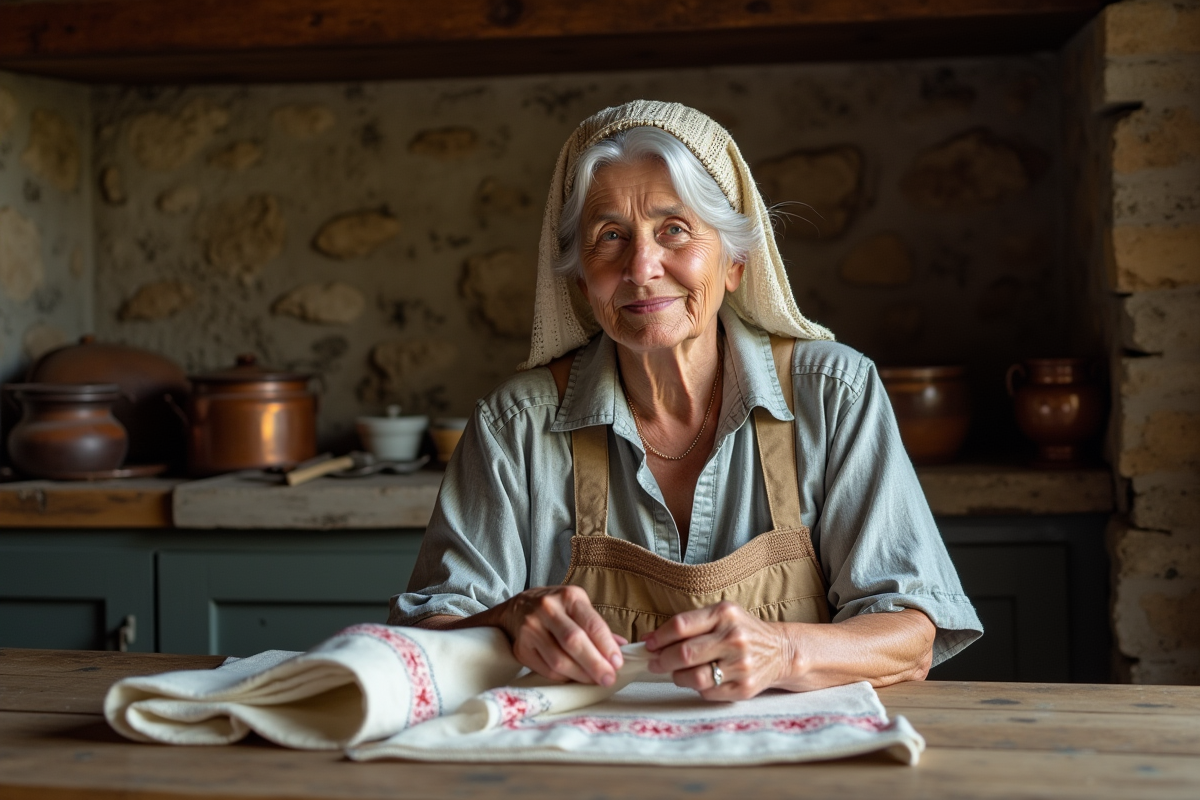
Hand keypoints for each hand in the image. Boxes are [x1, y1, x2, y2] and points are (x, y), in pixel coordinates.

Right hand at [498, 585, 626, 685]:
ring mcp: (531, 628)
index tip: (618, 663)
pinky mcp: (521, 648)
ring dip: (580, 675)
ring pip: (559, 659)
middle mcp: (548, 609)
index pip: (591, 623)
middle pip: (574, 641)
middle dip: (595, 664)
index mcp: (569, 596)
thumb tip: (622, 648)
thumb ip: (597, 626)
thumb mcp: (577, 606)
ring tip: (594, 681)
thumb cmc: (556, 609)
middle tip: (608, 678)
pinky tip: (574, 678)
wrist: (516, 608)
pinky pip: (546, 669)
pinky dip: (564, 677)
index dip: (606, 646)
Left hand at [643, 601, 789, 700]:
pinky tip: (700, 679)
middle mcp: (734, 638)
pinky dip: (697, 688)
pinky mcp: (744, 688)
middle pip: (684, 653)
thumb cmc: (743, 631)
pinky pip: (707, 692)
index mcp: (725, 614)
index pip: (681, 626)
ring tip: (676, 672)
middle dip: (662, 660)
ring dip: (677, 677)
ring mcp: (740, 665)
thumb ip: (689, 625)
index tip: (649, 644)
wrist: (781, 651)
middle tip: (655, 663)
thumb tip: (650, 640)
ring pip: (693, 677)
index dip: (659, 637)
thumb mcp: (721, 616)